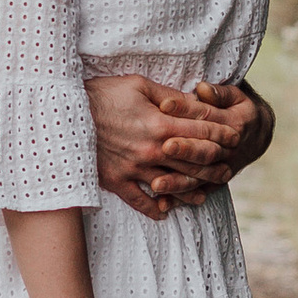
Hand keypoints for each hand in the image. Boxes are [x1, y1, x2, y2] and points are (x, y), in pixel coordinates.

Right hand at [88, 73, 260, 220]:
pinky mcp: (115, 181)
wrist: (61, 114)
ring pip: (172, 185)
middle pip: (193, 162)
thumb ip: (169, 96)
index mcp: (160, 123)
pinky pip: (140, 201)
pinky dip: (154, 209)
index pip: (202, 131)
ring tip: (206, 193)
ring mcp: (134, 169)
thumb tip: (194, 100)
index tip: (235, 136)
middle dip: (215, 165)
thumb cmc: (101, 93)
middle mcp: (151, 150)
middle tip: (228, 168)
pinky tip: (164, 213)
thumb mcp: (138, 84)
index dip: (222, 133)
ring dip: (193, 191)